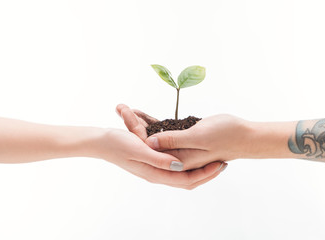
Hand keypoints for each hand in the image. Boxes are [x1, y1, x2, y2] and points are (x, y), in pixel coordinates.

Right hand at [97, 128, 226, 189]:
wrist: (101, 142)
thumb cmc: (117, 144)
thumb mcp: (139, 149)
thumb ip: (159, 159)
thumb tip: (180, 167)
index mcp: (155, 174)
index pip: (187, 179)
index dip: (205, 173)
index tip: (220, 165)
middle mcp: (157, 174)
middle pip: (188, 181)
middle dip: (206, 174)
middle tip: (223, 165)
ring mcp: (155, 169)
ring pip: (183, 175)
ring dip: (200, 169)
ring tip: (214, 161)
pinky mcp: (153, 162)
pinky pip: (176, 167)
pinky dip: (189, 164)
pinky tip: (195, 155)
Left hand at [116, 104, 238, 169]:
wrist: (247, 135)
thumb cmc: (226, 135)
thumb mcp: (198, 137)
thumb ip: (173, 142)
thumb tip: (148, 143)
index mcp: (178, 161)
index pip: (149, 150)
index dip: (134, 134)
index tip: (123, 114)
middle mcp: (178, 157)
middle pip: (149, 144)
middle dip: (134, 127)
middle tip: (120, 108)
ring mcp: (182, 149)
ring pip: (156, 137)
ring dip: (142, 124)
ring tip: (128, 109)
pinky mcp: (187, 140)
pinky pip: (166, 132)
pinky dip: (155, 122)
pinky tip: (145, 114)